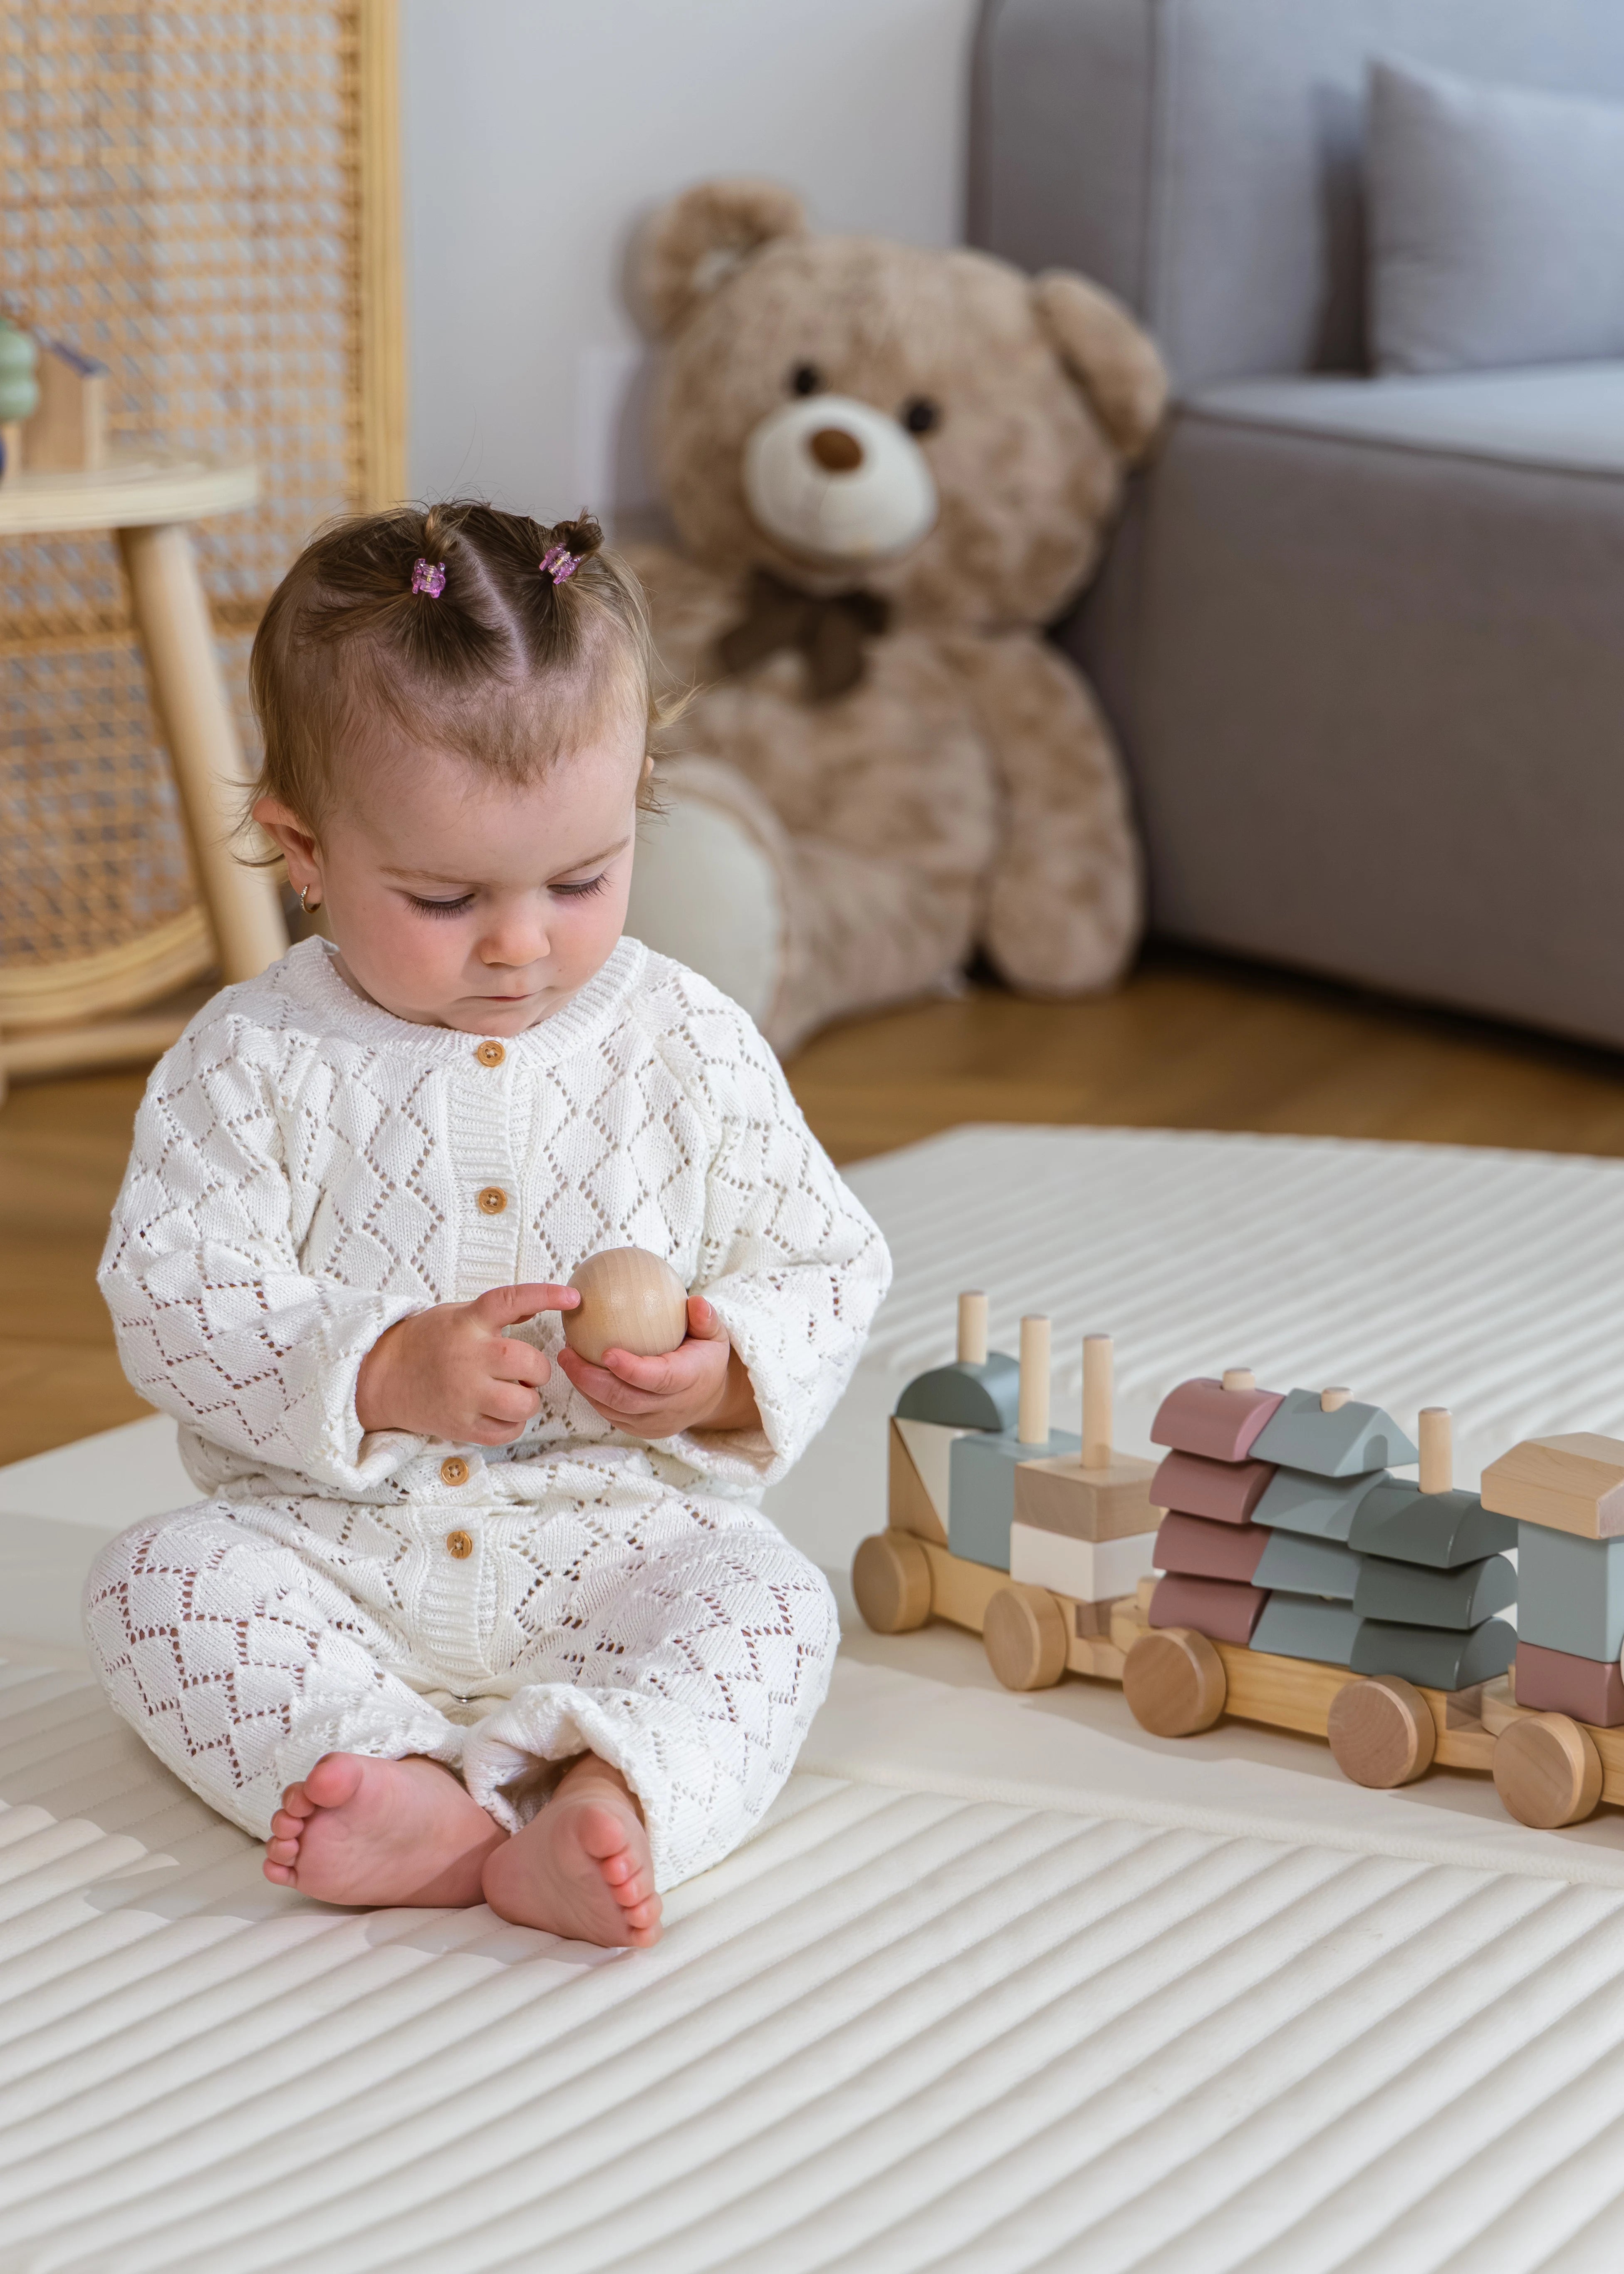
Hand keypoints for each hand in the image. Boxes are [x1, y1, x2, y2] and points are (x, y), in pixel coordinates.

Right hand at [355, 1284, 578, 1445]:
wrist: (382, 1377)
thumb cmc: (425, 1342)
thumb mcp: (457, 1315)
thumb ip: (495, 1313)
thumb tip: (537, 1307)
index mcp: (467, 1323)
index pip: (511, 1301)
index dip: (545, 1296)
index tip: (572, 1297)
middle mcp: (468, 1357)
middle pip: (530, 1362)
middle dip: (537, 1369)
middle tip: (522, 1370)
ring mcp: (464, 1394)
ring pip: (524, 1403)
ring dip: (527, 1399)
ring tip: (510, 1393)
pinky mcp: (461, 1425)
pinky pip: (508, 1431)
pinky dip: (511, 1424)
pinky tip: (497, 1412)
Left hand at [556, 1294, 761, 1439]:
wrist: (708, 1398)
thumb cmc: (706, 1357)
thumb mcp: (714, 1335)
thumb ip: (705, 1318)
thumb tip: (694, 1301)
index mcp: (690, 1380)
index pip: (660, 1379)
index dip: (632, 1370)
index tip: (606, 1352)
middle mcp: (672, 1407)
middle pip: (626, 1400)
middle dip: (591, 1379)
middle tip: (567, 1353)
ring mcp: (654, 1423)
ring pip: (613, 1411)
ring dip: (585, 1387)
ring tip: (567, 1359)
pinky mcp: (640, 1430)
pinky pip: (611, 1416)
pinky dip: (592, 1396)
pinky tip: (578, 1373)